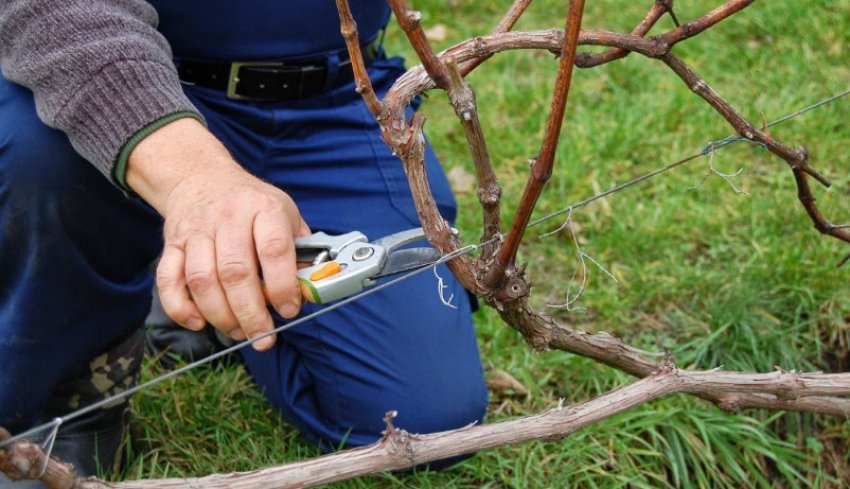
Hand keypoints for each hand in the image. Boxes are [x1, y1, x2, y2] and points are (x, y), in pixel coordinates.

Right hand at [127, 118, 309, 349]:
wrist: (202, 178)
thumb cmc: (251, 204)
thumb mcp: (285, 213)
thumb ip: (300, 250)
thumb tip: (311, 289)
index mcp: (263, 208)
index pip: (274, 249)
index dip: (282, 285)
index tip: (289, 310)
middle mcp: (228, 217)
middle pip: (235, 272)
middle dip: (251, 312)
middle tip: (263, 337)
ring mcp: (196, 231)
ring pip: (202, 280)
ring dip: (220, 315)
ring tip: (239, 332)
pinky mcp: (172, 244)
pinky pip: (168, 280)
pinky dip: (180, 307)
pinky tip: (199, 322)